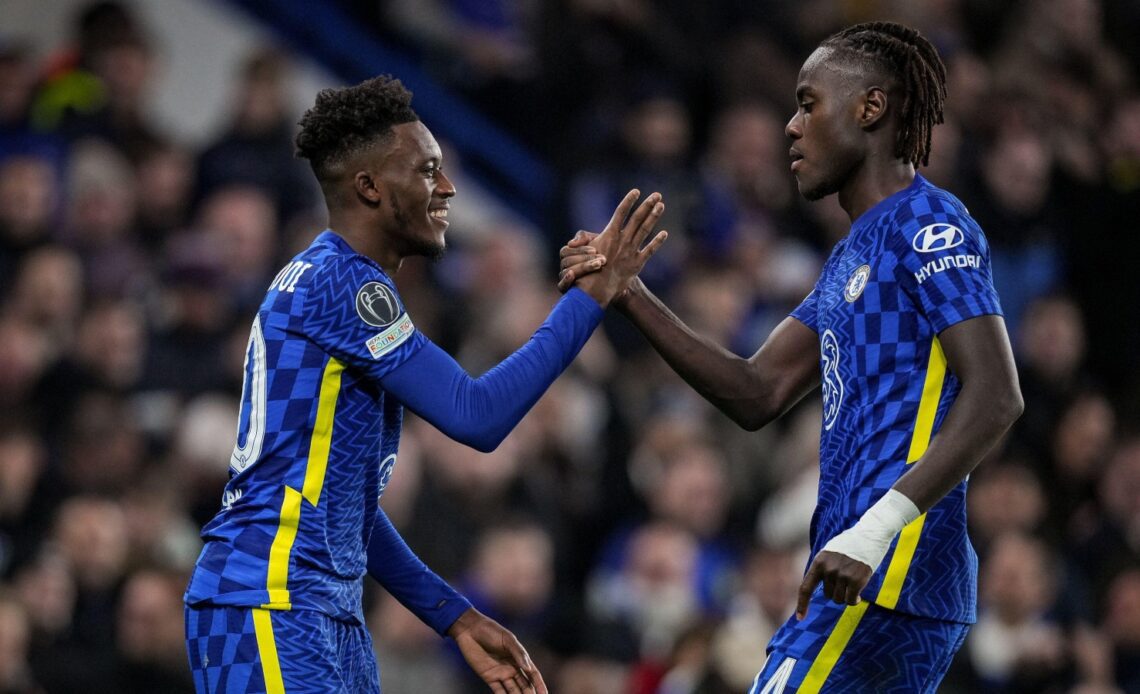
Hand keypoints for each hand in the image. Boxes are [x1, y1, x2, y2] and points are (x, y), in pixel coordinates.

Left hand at [447, 607, 547, 693]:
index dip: (539, 684)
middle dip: (530, 693)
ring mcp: (500, 673)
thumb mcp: (507, 639)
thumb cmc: (491, 631)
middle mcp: (512, 667)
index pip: (532, 674)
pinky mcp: (488, 677)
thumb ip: (518, 653)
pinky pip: (498, 691)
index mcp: (519, 658)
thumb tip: (529, 668)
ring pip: (513, 690)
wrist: (470, 630)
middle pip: (524, 685)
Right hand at [557, 230, 601, 292]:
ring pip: (567, 272)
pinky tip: (572, 275)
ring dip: (582, 268)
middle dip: (585, 259)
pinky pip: (561, 286)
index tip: (595, 250)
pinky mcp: (568, 292)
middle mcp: (565, 267)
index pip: (566, 251)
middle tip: (602, 259)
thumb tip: (571, 243)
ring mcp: (566, 280)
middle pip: (567, 262)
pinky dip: (565, 280)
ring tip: (598, 266)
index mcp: (569, 256)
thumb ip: (584, 237)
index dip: (580, 250)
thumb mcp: (596, 243)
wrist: (614, 276)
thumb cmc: (603, 256)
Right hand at [570, 189, 667, 307]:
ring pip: (645, 230)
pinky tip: (664, 233)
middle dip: (647, 205)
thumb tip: (577, 235)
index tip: (636, 191)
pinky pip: (650, 250)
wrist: (596, 290)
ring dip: (654, 216)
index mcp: (609, 235)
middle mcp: (622, 240)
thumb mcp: (584, 250)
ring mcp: (631, 251)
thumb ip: (584, 237)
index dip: (629, 201)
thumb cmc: (587, 269)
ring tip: (661, 205)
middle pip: (637, 218)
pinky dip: (657, 241)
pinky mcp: (637, 263)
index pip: (621, 213)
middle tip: (657, 194)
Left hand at [795, 550, 872, 619]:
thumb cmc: (850, 546)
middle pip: (828, 595)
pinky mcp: (856, 580)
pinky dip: (855, 600)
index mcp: (819, 562)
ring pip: (840, 599)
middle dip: (837, 591)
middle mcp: (828, 569)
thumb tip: (824, 591)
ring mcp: (841, 575)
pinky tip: (859, 595)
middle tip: (846, 580)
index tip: (800, 618)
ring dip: (846, 596)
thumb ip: (823, 569)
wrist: (869, 536)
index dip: (802, 604)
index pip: (805, 587)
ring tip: (853, 584)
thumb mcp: (830, 554)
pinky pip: (851, 600)